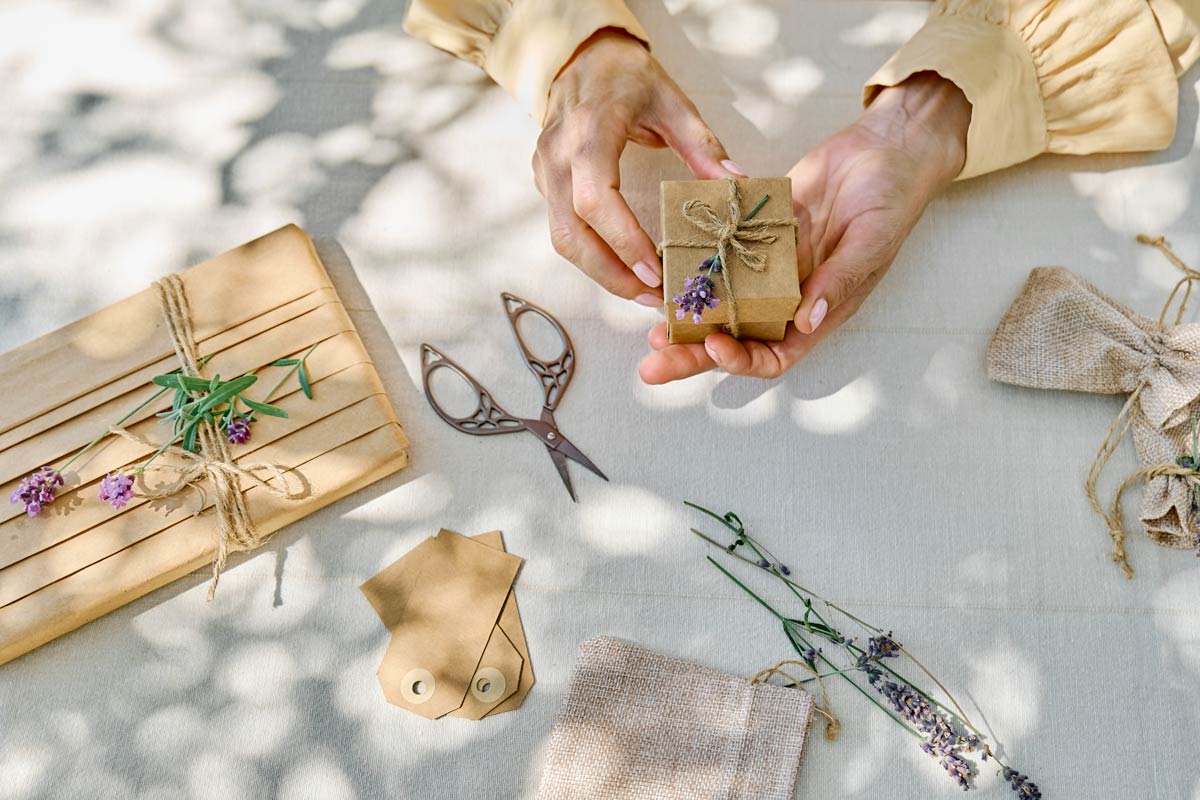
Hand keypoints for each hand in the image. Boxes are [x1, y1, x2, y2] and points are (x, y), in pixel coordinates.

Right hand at [534, 29, 743, 306]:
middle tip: (653, 297)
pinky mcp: (542, 182)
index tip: (654, 270)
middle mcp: (558, 156)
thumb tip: (737, 187)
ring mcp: (545, 170)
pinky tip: (622, 265)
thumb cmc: (626, 75)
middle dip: (611, 274)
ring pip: (562, 239)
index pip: (596, 199)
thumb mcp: (672, 101)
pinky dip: (591, 255)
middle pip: (571, 234)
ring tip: (641, 290)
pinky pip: (561, 228)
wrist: (580, 56)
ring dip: (600, 272)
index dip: (622, 241)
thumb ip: (703, 147)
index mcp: (590, 132)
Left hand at [639, 72, 970, 382]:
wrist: (885, 147)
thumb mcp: (871, 243)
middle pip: (734, 336)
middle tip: (651, 360)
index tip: (712, 344)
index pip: (774, 354)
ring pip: (718, 296)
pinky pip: (720, 245)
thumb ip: (838, 281)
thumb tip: (808, 319)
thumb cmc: (892, 200)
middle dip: (692, 351)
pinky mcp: (755, 228)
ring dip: (686, 307)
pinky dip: (695, 251)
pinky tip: (667, 252)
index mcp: (816, 310)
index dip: (742, 359)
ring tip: (651, 310)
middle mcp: (786, 294)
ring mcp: (767, 262)